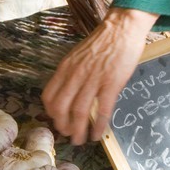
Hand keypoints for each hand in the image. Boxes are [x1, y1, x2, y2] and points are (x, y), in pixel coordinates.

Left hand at [42, 7, 156, 145]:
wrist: (121, 29)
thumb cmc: (101, 42)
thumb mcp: (77, 56)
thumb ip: (71, 74)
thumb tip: (68, 93)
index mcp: (65, 68)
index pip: (49, 96)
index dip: (51, 113)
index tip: (56, 121)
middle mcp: (75, 75)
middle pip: (60, 108)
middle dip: (62, 126)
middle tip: (68, 135)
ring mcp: (93, 80)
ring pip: (79, 112)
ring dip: (78, 131)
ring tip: (80, 141)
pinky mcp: (111, 84)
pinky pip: (102, 110)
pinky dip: (99, 126)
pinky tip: (97, 134)